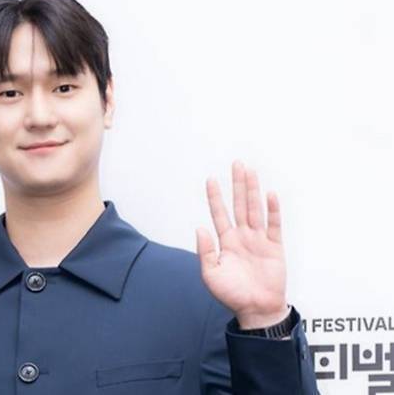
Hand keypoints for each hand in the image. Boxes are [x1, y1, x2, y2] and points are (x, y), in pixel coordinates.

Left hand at [196, 160, 288, 328]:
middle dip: (238, 185)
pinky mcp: (274, 247)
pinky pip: (274, 225)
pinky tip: (270, 195)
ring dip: (253, 191)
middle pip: (240, 204)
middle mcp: (242, 236)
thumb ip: (205, 251)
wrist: (256, 310)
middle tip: (237, 164)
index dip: (215, 197)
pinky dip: (272, 211)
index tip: (211, 179)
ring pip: (255, 209)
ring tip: (251, 172)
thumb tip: (200, 228)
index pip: (219, 213)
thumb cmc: (232, 294)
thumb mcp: (211, 274)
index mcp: (226, 241)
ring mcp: (259, 240)